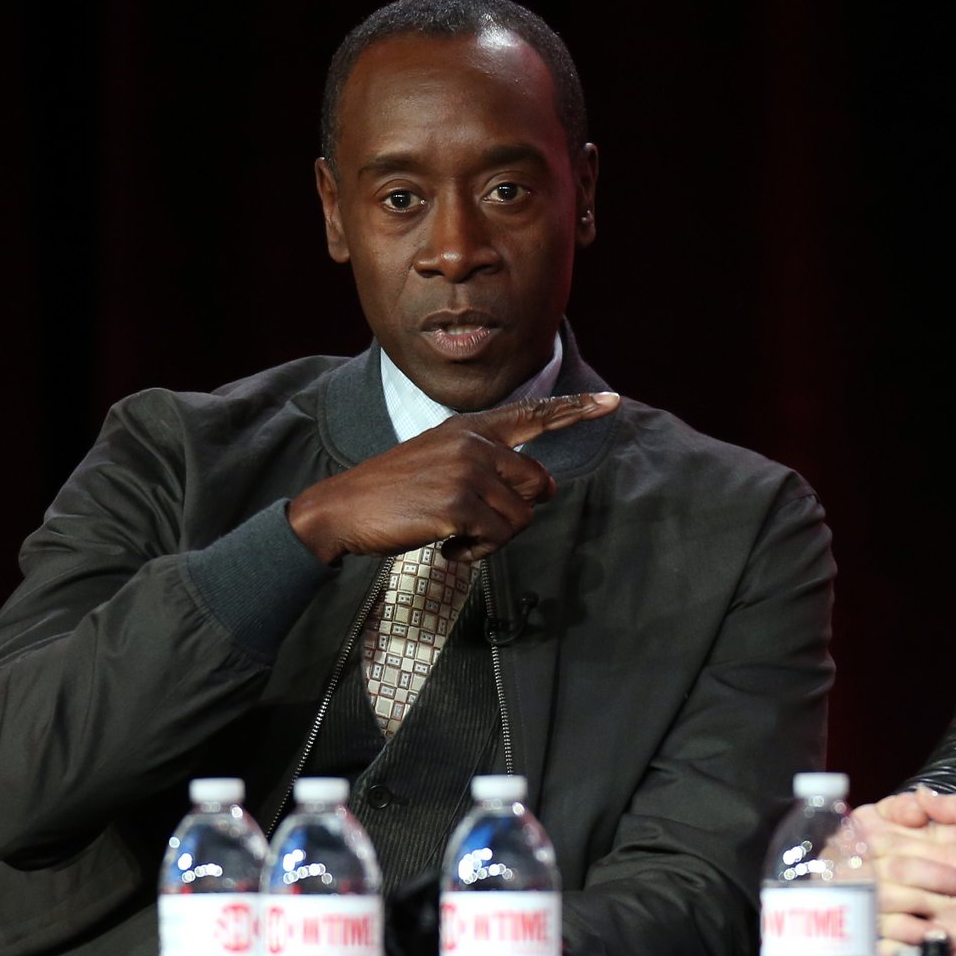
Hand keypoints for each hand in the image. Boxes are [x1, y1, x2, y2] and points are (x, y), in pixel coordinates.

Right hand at [286, 391, 619, 563]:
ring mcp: (467, 471)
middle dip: (515, 514)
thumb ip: (485, 464)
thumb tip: (537, 489)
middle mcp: (474, 442)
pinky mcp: (459, 503)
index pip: (532, 415)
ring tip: (454, 534)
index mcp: (470, 428)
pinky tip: (445, 548)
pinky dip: (475, 553)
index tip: (613, 402)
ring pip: (523, 519)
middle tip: (475, 524)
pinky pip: (498, 540)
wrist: (341, 509)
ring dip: (493, 539)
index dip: (576, 410)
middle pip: (540, 485)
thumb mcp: (439, 460)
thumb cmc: (392, 494)